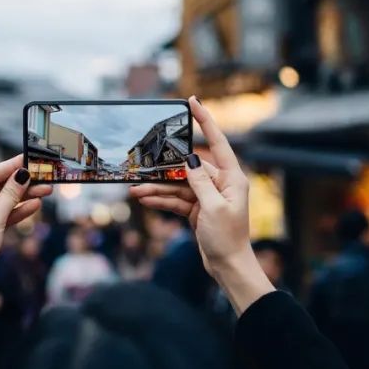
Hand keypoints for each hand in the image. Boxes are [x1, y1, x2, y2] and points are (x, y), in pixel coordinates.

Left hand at [0, 155, 51, 324]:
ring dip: (23, 197)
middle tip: (42, 176)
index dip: (10, 167)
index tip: (28, 158)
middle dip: (20, 184)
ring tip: (45, 190)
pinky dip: (17, 211)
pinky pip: (3, 215)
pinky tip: (35, 204)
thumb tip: (23, 174)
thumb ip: (10, 194)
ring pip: (2, 202)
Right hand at [130, 97, 273, 314]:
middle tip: (144, 162)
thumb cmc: (228, 238)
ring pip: (178, 186)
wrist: (228, 267)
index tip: (194, 102)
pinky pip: (176, 200)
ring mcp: (208, 196)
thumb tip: (190, 159)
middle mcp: (220, 184)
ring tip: (136, 190)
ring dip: (158, 188)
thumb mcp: (213, 207)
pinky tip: (144, 199)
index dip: (206, 121)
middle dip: (165, 169)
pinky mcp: (198, 209)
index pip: (218, 142)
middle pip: (189, 167)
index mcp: (232, 178)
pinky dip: (161, 200)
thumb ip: (199, 182)